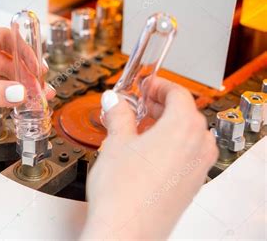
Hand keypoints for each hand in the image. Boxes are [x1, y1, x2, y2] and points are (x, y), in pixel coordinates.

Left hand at [0, 24, 54, 149]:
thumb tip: (19, 93)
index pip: (2, 39)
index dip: (23, 53)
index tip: (38, 68)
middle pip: (3, 60)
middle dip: (23, 75)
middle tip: (41, 90)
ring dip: (15, 88)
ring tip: (34, 100)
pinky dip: (2, 97)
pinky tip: (16, 103)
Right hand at [81, 77, 217, 238]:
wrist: (126, 231)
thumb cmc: (123, 192)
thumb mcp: (116, 142)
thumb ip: (118, 115)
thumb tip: (114, 101)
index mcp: (183, 127)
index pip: (178, 93)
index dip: (158, 85)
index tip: (144, 86)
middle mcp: (198, 146)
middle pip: (186, 113)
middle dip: (160, 105)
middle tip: (138, 104)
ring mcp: (198, 168)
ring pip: (188, 135)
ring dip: (166, 125)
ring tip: (139, 129)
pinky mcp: (191, 185)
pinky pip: (187, 155)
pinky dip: (171, 145)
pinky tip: (146, 153)